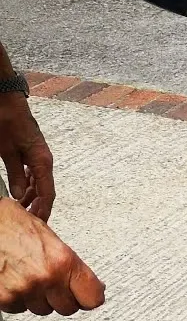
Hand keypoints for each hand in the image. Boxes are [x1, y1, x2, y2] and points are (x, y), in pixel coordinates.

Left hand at [0, 92, 54, 220]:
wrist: (5, 97)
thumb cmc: (6, 119)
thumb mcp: (7, 150)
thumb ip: (15, 174)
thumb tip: (20, 195)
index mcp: (42, 161)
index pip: (47, 193)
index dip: (43, 210)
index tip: (39, 223)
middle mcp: (44, 160)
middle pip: (45, 190)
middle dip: (38, 206)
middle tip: (28, 220)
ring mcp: (38, 155)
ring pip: (39, 182)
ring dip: (32, 196)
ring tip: (21, 207)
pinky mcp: (31, 150)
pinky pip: (34, 173)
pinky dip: (28, 184)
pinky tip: (20, 189)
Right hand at [0, 197, 102, 315]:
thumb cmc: (9, 223)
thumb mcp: (47, 236)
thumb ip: (69, 263)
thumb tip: (90, 283)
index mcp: (62, 260)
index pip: (92, 297)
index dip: (89, 297)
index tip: (86, 295)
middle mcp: (45, 277)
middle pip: (68, 308)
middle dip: (61, 297)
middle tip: (50, 282)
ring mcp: (24, 290)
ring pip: (42, 309)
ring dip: (37, 298)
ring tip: (26, 275)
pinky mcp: (4, 298)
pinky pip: (19, 308)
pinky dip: (16, 298)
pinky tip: (12, 279)